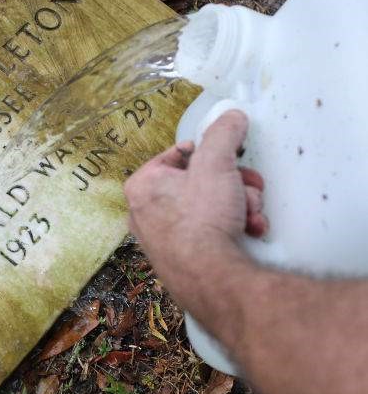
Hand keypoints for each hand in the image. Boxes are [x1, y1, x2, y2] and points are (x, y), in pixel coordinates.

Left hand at [124, 110, 267, 293]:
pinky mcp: (179, 260)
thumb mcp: (217, 162)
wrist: (212, 277)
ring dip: (239, 205)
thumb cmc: (203, 219)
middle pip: (199, 182)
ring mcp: (161, 239)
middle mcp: (144, 213)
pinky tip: (249, 231)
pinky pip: (209, 232)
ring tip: (252, 214)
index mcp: (142, 185)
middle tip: (251, 187)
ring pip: (209, 207)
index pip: (179, 154)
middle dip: (234, 183)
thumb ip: (223, 133)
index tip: (232, 156)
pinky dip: (232, 228)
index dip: (211, 152)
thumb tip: (231, 116)